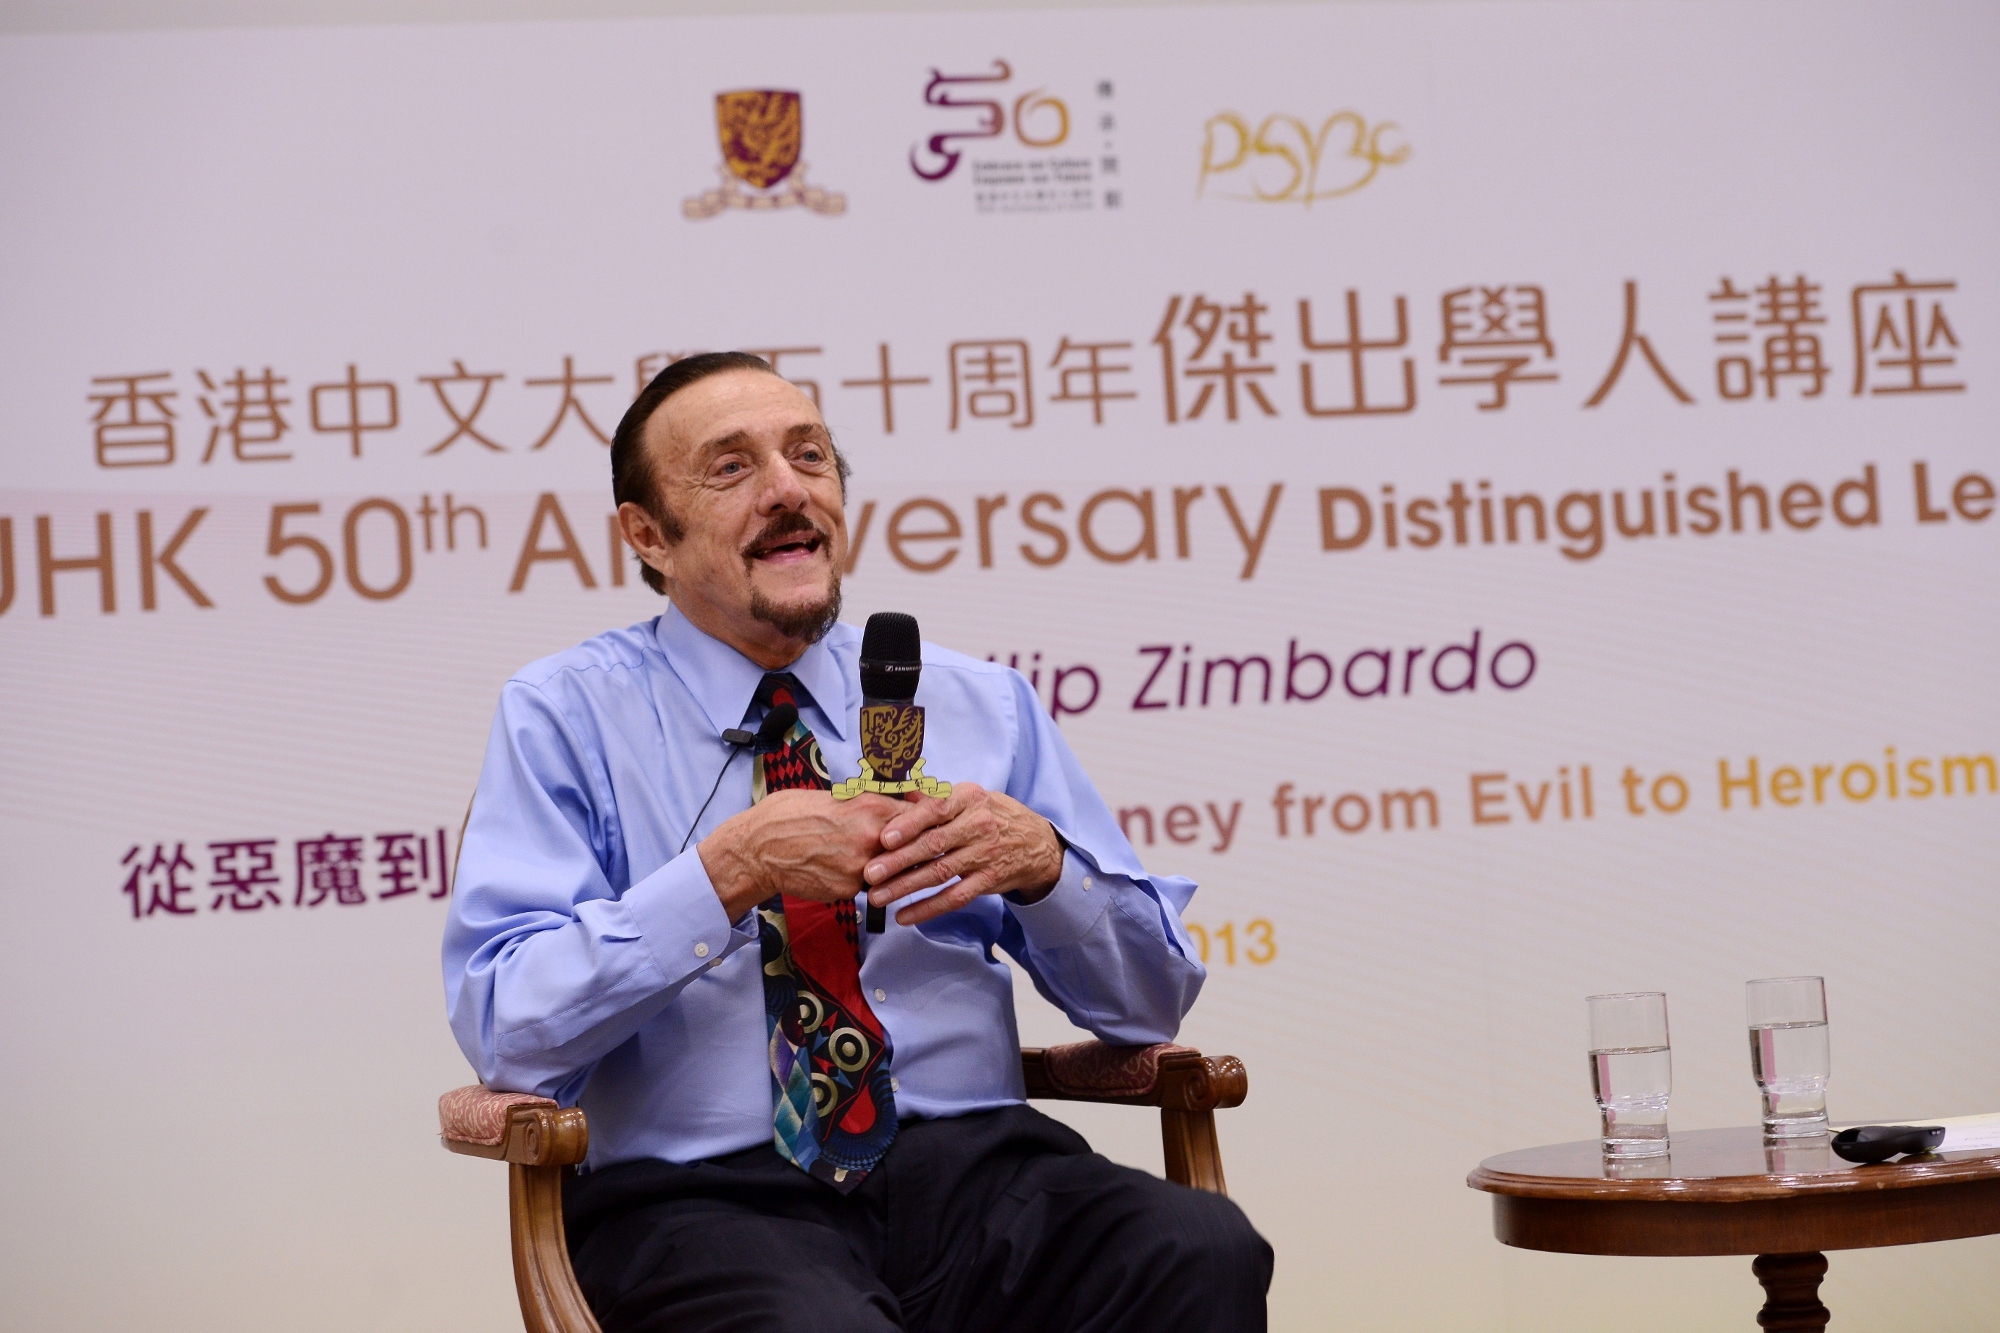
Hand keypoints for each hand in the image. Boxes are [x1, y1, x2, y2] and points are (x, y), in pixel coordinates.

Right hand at [700, 790, 903, 922]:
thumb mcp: (830, 797)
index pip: (914, 814)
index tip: (922, 822)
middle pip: (910, 844)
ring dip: (887, 867)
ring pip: (889, 868)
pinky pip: (865, 884)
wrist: (758, 850)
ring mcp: (861, 866)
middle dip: (909, 846)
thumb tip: (882, 805)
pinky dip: (860, 880)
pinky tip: (840, 871)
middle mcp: (870, 836)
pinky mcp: (848, 888)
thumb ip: (861, 804)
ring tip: (871, 860)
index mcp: (868, 807)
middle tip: (908, 847)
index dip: (920, 819)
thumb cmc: (787, 816)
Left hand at [862, 783, 1064, 926]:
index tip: (884, 838)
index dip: (909, 824)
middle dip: (899, 860)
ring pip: (940, 873)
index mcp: (968, 798)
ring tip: (878, 896)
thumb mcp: (968, 797)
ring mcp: (985, 854)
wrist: (1035, 842)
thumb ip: (934, 796)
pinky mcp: (988, 880)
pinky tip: (904, 915)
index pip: (936, 809)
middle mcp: (978, 825)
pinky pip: (955, 897)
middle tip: (870, 873)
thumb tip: (898, 790)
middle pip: (934, 844)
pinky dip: (928, 908)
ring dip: (906, 887)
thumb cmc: (990, 815)